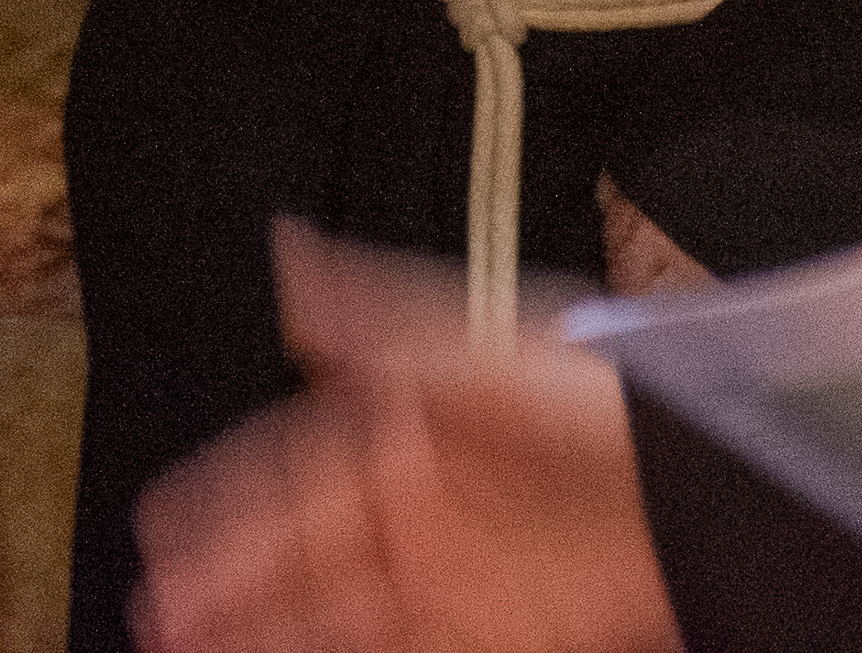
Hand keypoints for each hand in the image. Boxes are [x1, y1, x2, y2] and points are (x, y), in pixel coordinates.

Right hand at [128, 221, 676, 652]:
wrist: (704, 479)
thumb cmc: (600, 393)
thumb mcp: (474, 339)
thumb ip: (366, 312)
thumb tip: (284, 248)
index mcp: (401, 429)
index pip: (286, 473)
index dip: (220, 508)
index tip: (158, 536)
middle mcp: (417, 506)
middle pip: (299, 555)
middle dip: (225, 588)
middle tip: (156, 616)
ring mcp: (455, 576)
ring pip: (335, 615)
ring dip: (267, 633)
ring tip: (190, 650)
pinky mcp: (498, 633)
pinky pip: (401, 651)